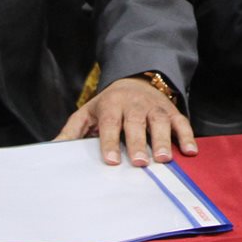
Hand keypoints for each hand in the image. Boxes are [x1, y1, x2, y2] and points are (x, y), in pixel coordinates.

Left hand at [55, 76, 196, 164]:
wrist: (135, 80)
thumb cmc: (108, 105)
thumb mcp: (87, 113)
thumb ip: (72, 132)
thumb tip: (52, 149)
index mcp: (111, 105)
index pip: (110, 124)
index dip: (110, 142)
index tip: (112, 161)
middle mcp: (134, 104)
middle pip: (137, 123)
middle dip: (139, 143)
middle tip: (141, 162)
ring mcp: (155, 106)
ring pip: (160, 122)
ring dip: (164, 140)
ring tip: (164, 159)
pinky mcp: (171, 110)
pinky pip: (182, 122)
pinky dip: (187, 136)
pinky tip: (190, 151)